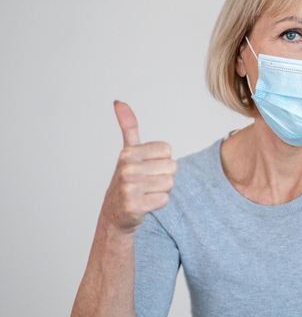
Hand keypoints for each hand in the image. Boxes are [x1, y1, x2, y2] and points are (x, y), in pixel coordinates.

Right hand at [99, 101, 176, 234]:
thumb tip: (119, 102)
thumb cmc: (127, 181)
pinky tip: (145, 204)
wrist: (115, 213)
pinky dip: (158, 203)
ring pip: (169, 183)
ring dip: (162, 191)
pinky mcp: (133, 205)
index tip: (147, 169)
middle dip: (164, 177)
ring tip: (146, 193)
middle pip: (172, 167)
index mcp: (128, 153)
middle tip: (147, 184)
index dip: (162, 162)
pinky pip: (164, 200)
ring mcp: (128, 187)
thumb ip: (128, 127)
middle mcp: (127, 168)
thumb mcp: (128, 152)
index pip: (168, 151)